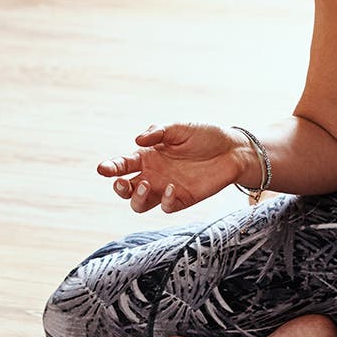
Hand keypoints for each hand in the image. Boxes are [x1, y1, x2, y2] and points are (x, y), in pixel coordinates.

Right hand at [97, 123, 254, 213]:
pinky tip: (171, 187)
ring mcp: (166, 189)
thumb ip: (158, 133)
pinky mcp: (182, 199)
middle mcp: (153, 175)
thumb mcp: (180, 128)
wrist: (232, 150)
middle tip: (122, 182)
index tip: (103, 169)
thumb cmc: (204, 136)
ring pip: (140, 204)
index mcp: (148, 156)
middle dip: (119, 188)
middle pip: (126, 190)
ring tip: (144, 185)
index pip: (123, 165)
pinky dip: (164, 200)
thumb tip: (138, 139)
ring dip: (136, 198)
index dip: (111, 167)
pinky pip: (166, 207)